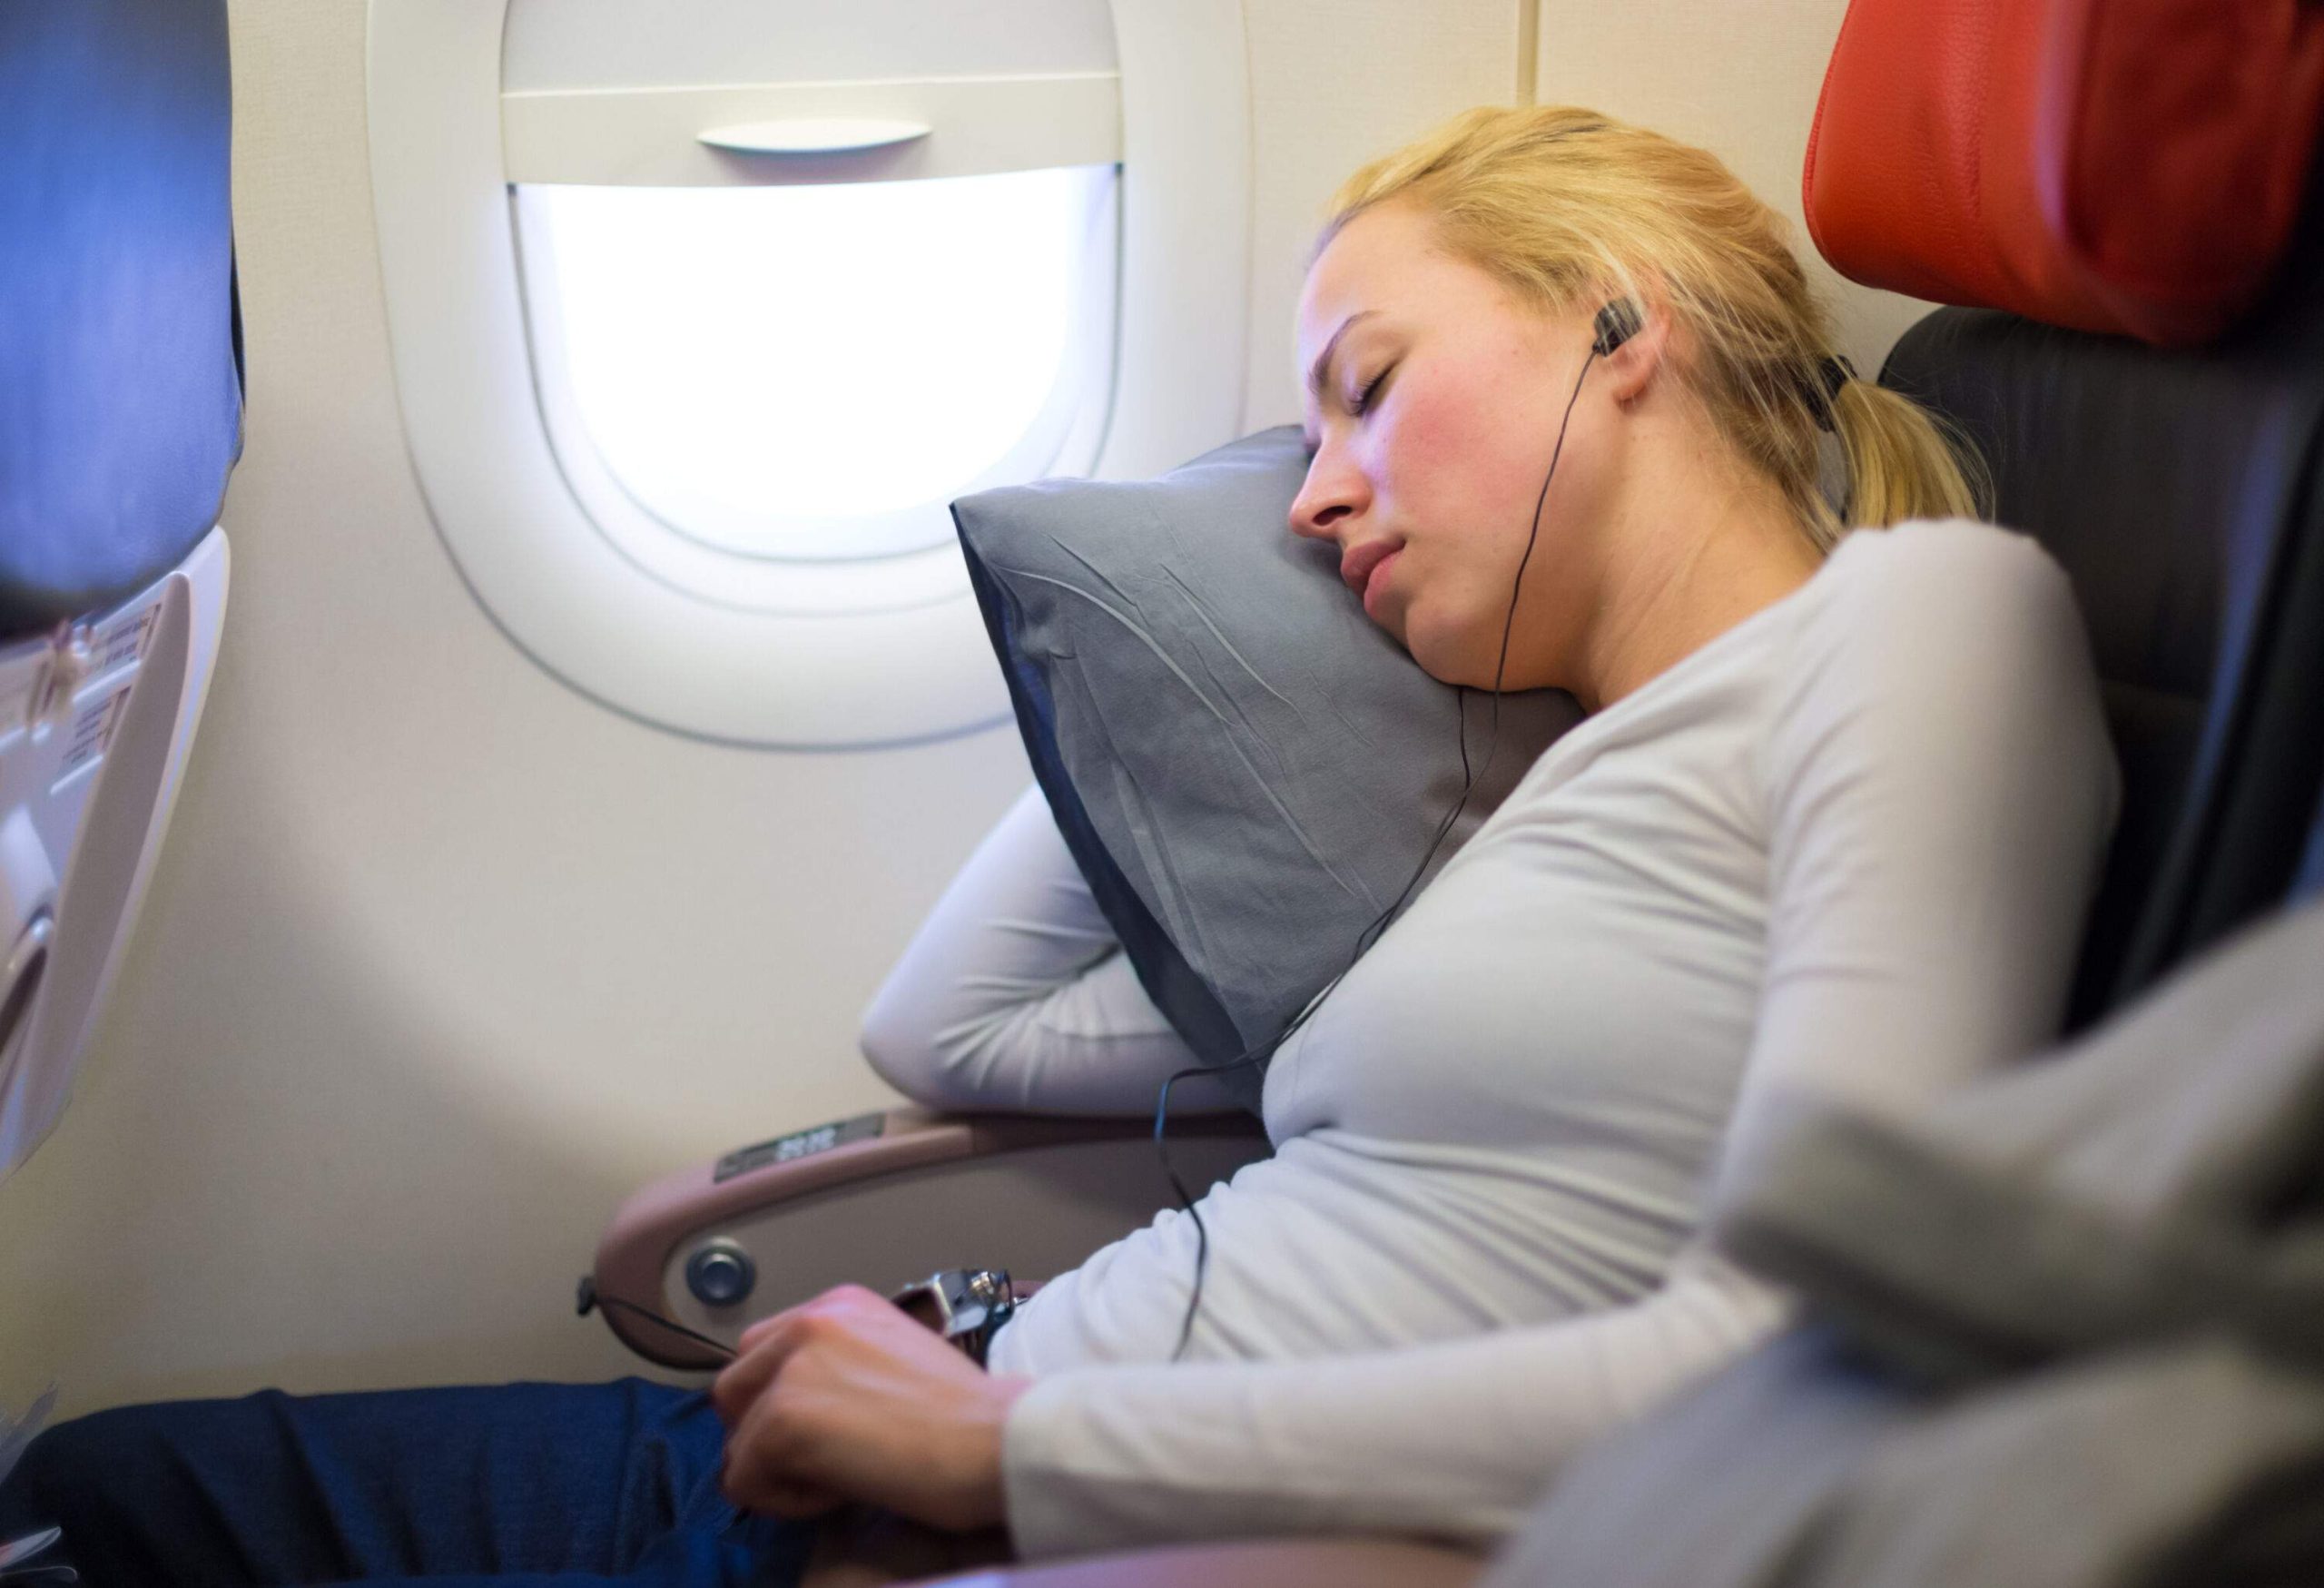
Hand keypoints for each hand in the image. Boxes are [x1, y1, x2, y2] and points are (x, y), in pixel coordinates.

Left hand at [711, 1284, 1032, 1530]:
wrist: (996, 1441)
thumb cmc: (965, 1416)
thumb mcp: (893, 1357)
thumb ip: (838, 1365)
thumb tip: (796, 1411)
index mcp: (839, 1305)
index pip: (762, 1351)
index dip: (780, 1400)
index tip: (825, 1430)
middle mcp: (809, 1322)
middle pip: (734, 1388)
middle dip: (762, 1433)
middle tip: (821, 1459)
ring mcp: (792, 1370)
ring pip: (736, 1440)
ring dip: (777, 1471)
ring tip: (840, 1475)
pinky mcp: (783, 1420)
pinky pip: (745, 1481)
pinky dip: (786, 1502)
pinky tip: (842, 1491)